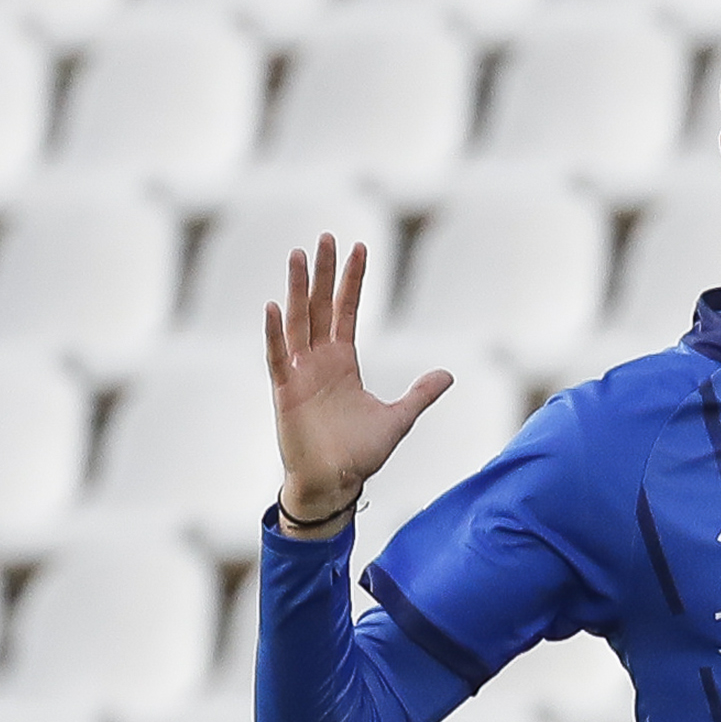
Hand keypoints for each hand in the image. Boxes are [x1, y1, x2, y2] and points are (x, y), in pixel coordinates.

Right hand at [263, 235, 451, 530]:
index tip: (358, 248)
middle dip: (324, 273)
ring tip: (299, 256)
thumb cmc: (360, 453)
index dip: (352, 281)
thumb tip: (447, 374)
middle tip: (327, 238)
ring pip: (297, 322)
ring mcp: (299, 374)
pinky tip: (273, 307)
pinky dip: (275, 334)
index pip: (346, 311)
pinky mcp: (285, 392)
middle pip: (320, 307)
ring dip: (297, 290)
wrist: (336, 483)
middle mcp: (319, 361)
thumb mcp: (398, 418)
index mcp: (343, 362)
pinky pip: (278, 357)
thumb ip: (420, 394)